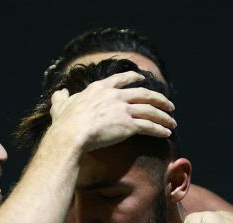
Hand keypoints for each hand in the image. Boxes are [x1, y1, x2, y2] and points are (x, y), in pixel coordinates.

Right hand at [49, 71, 175, 152]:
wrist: (71, 134)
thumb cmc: (64, 123)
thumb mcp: (60, 106)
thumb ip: (61, 98)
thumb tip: (59, 93)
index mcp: (100, 89)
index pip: (121, 79)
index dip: (134, 79)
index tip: (142, 79)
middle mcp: (114, 95)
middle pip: (143, 94)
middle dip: (159, 99)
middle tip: (169, 104)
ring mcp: (123, 109)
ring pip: (150, 110)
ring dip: (163, 116)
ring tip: (172, 122)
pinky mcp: (128, 125)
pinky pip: (148, 126)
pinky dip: (159, 129)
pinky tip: (167, 133)